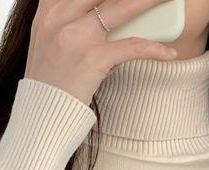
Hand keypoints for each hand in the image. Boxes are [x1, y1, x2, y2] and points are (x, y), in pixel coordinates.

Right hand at [25, 0, 178, 106]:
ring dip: (149, 3)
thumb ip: (68, 21)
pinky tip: (169, 53)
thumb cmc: (50, 85)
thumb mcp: (49, 43)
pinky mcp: (91, 59)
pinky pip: (130, 47)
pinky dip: (153, 49)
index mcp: (49, 10)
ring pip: (121, 8)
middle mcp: (59, 17)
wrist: (40, 118)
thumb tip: (104, 15)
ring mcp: (75, 37)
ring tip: (169, 1)